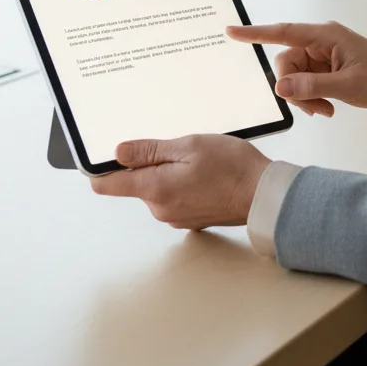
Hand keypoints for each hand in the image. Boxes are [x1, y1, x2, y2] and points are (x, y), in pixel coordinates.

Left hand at [90, 134, 269, 229]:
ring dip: (170, 173)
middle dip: (150, 164)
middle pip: (136, 184)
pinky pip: (174, 198)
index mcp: (155, 189)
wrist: (263, 195)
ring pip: (158, 189)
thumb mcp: (189, 146)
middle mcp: (159, 209)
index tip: (109, 154)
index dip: (103, 167)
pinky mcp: (189, 219)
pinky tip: (205, 175)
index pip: (107, 184)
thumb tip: (118, 153)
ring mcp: (175, 217)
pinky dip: (183, 184)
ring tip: (199, 161)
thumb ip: (150, 151)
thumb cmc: (232, 167)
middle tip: (180, 149)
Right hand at [225, 20, 366, 121]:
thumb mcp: (347, 86)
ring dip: (303, 96)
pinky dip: (310, 97)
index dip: (255, 33)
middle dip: (293, 88)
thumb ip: (312, 87)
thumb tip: (281, 87)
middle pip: (285, 62)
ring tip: (325, 110)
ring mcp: (321, 54)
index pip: (283, 32)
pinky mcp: (323, 67)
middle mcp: (320, 41)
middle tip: (314, 109)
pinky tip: (326, 107)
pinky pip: (303, 82)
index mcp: (326, 36)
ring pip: (292, 75)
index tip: (231, 31)